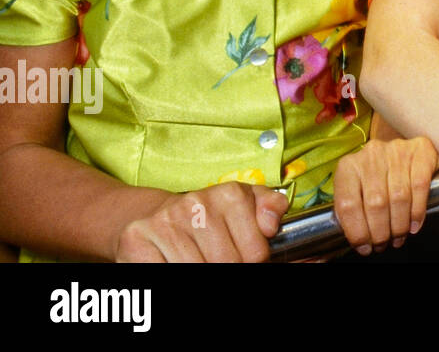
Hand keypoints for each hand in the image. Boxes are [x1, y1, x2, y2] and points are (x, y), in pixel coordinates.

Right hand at [115, 183, 288, 262]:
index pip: (255, 253)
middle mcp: (196, 204)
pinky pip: (162, 273)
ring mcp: (165, 222)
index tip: (242, 258)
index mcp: (230, 195)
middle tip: (218, 262)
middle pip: (226, 264)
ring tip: (198, 261)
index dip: (251, 262)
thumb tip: (271, 225)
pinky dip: (171, 273)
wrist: (153, 215)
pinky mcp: (136, 239)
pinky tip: (173, 263)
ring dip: (198, 274)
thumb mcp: (245, 204)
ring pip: (195, 270)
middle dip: (226, 269)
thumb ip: (269, 207)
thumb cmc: (208, 217)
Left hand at [332, 136, 438, 254]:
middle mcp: (372, 154)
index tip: (364, 247)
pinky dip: (417, 211)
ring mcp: (397, 151)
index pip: (348, 204)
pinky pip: (420, 186)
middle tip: (383, 245)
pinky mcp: (420, 151)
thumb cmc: (377, 174)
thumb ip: (353, 209)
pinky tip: (414, 225)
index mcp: (349, 166)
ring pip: (399, 197)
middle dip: (380, 232)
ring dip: (399, 225)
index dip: (356, 231)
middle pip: (375, 203)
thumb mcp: (357, 188)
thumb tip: (359, 241)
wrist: (403, 147)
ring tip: (398, 238)